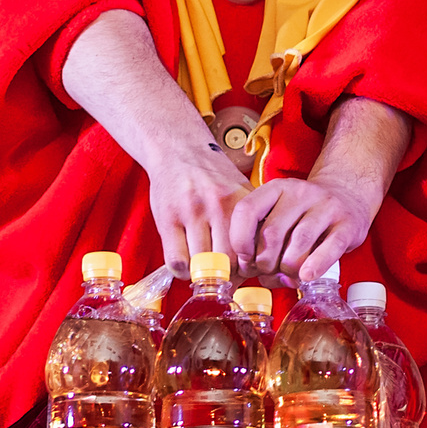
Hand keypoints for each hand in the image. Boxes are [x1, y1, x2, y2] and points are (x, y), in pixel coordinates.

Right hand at [57, 10, 246, 267]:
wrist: (179, 150)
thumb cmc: (214, 179)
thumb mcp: (240, 194)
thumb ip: (252, 223)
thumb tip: (259, 266)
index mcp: (242, 202)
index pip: (252, 249)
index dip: (250, 268)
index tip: (246, 272)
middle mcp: (218, 206)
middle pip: (229, 260)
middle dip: (229, 275)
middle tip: (226, 277)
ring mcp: (191, 212)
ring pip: (202, 263)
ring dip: (204, 275)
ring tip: (206, 273)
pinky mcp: (167, 218)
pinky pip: (176, 260)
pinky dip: (183, 271)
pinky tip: (187, 266)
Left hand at [229, 176, 374, 279]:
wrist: (348, 196)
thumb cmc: (306, 214)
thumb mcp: (280, 213)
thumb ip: (263, 239)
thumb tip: (257, 274)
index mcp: (277, 189)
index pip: (247, 210)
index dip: (239, 240)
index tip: (244, 259)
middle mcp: (300, 193)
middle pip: (272, 233)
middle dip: (265, 262)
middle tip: (268, 272)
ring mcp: (326, 207)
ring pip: (299, 243)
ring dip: (288, 268)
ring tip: (288, 275)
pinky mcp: (348, 224)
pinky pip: (329, 247)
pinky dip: (315, 265)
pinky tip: (307, 276)